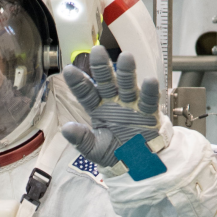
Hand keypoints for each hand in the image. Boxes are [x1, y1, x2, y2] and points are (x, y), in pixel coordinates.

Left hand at [60, 44, 161, 164]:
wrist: (138, 165)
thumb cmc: (115, 154)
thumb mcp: (94, 149)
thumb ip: (81, 139)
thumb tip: (66, 129)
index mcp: (97, 108)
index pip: (85, 93)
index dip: (78, 82)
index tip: (68, 70)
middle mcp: (113, 102)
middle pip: (106, 81)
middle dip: (102, 67)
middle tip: (97, 51)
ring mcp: (131, 105)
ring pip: (127, 85)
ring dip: (127, 72)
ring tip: (126, 57)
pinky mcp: (148, 113)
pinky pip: (148, 100)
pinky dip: (149, 91)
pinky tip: (150, 79)